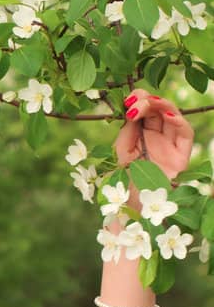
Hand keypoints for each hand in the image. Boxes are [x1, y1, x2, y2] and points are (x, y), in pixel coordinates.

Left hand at [114, 90, 195, 213]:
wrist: (133, 206)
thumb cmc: (124, 180)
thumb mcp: (121, 151)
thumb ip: (128, 131)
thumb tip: (132, 109)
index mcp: (142, 134)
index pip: (144, 110)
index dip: (138, 100)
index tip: (127, 99)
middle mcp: (157, 137)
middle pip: (158, 110)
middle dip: (147, 100)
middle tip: (135, 101)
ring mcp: (170, 145)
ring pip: (172, 116)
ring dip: (161, 105)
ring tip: (148, 103)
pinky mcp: (181, 156)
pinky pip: (184, 134)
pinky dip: (178, 122)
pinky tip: (166, 115)